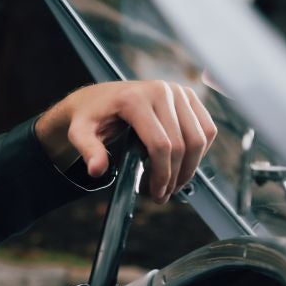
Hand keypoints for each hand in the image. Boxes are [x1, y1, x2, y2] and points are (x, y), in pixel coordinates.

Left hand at [35, 81, 218, 202]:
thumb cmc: (90, 116)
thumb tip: (97, 170)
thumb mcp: (80, 133)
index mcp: (134, 99)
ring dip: (191, 166)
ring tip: (174, 183)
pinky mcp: (187, 95)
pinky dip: (200, 150)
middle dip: (177, 175)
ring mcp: (177, 91)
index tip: (156, 193)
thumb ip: (89, 151)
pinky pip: (206, 128)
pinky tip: (184, 164)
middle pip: (183, 143)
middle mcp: (160, 90)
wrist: (98, 98)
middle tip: (165, 194)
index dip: (162, 174)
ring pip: (199, 137)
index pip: (160, 144)